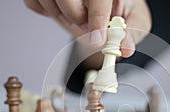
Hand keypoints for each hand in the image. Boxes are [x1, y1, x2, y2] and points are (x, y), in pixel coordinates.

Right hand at [24, 0, 150, 57]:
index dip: (97, 19)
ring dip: (62, 18)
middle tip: (88, 27)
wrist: (109, 7)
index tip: (97, 40)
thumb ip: (132, 34)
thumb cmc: (123, 11)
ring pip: (49, 0)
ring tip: (78, 19)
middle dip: (77, 19)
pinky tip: (61, 13)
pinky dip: (46, 13)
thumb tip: (126, 48)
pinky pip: (34, 3)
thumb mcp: (135, 22)